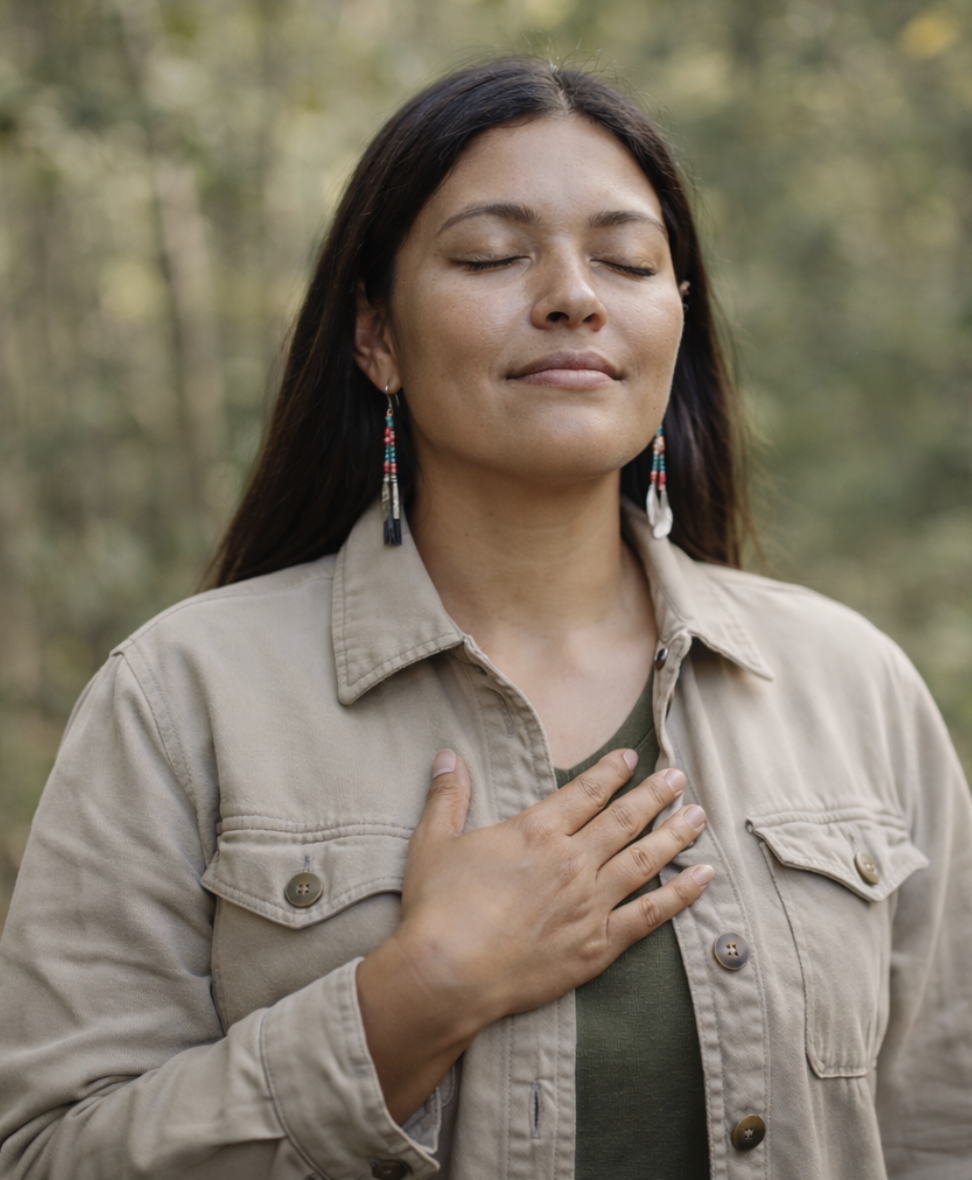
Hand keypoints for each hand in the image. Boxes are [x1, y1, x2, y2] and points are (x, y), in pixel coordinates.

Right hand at [357, 748, 711, 1122]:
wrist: (448, 974)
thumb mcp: (433, 841)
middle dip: (655, 794)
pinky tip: (703, 877)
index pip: (586, 791)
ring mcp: (590, 903)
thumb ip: (447, 796)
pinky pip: (651, 914)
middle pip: (625, 819)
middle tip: (679, 776)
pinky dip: (681, 894)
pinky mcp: (598, 945)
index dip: (611, 771)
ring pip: (644, 860)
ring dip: (675, 835)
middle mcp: (572, 860)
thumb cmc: (437, 908)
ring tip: (699, 815)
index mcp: (536, 831)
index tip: (632, 757)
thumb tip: (446, 755)